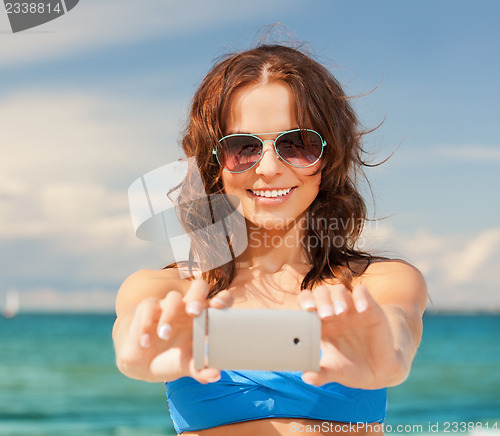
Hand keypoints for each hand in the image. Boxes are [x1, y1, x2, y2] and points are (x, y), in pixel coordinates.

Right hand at [117, 279, 232, 383]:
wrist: (144, 364)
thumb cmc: (173, 360)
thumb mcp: (187, 365)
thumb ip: (201, 369)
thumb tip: (215, 375)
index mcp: (205, 317)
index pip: (220, 300)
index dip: (223, 299)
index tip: (218, 306)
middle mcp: (189, 307)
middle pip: (199, 287)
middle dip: (198, 296)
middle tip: (194, 312)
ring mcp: (169, 305)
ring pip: (173, 298)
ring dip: (170, 315)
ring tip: (165, 335)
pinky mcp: (148, 308)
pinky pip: (149, 306)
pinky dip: (147, 324)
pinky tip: (147, 341)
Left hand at [297, 284, 406, 388]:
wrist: (380, 372)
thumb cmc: (352, 369)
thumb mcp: (336, 372)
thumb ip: (321, 374)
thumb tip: (307, 377)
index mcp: (321, 325)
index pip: (307, 303)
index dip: (305, 302)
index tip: (306, 310)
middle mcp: (334, 313)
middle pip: (321, 293)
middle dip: (321, 301)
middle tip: (326, 316)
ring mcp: (351, 309)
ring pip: (339, 290)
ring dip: (337, 298)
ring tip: (341, 312)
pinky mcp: (369, 308)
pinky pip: (362, 292)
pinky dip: (361, 296)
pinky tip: (362, 309)